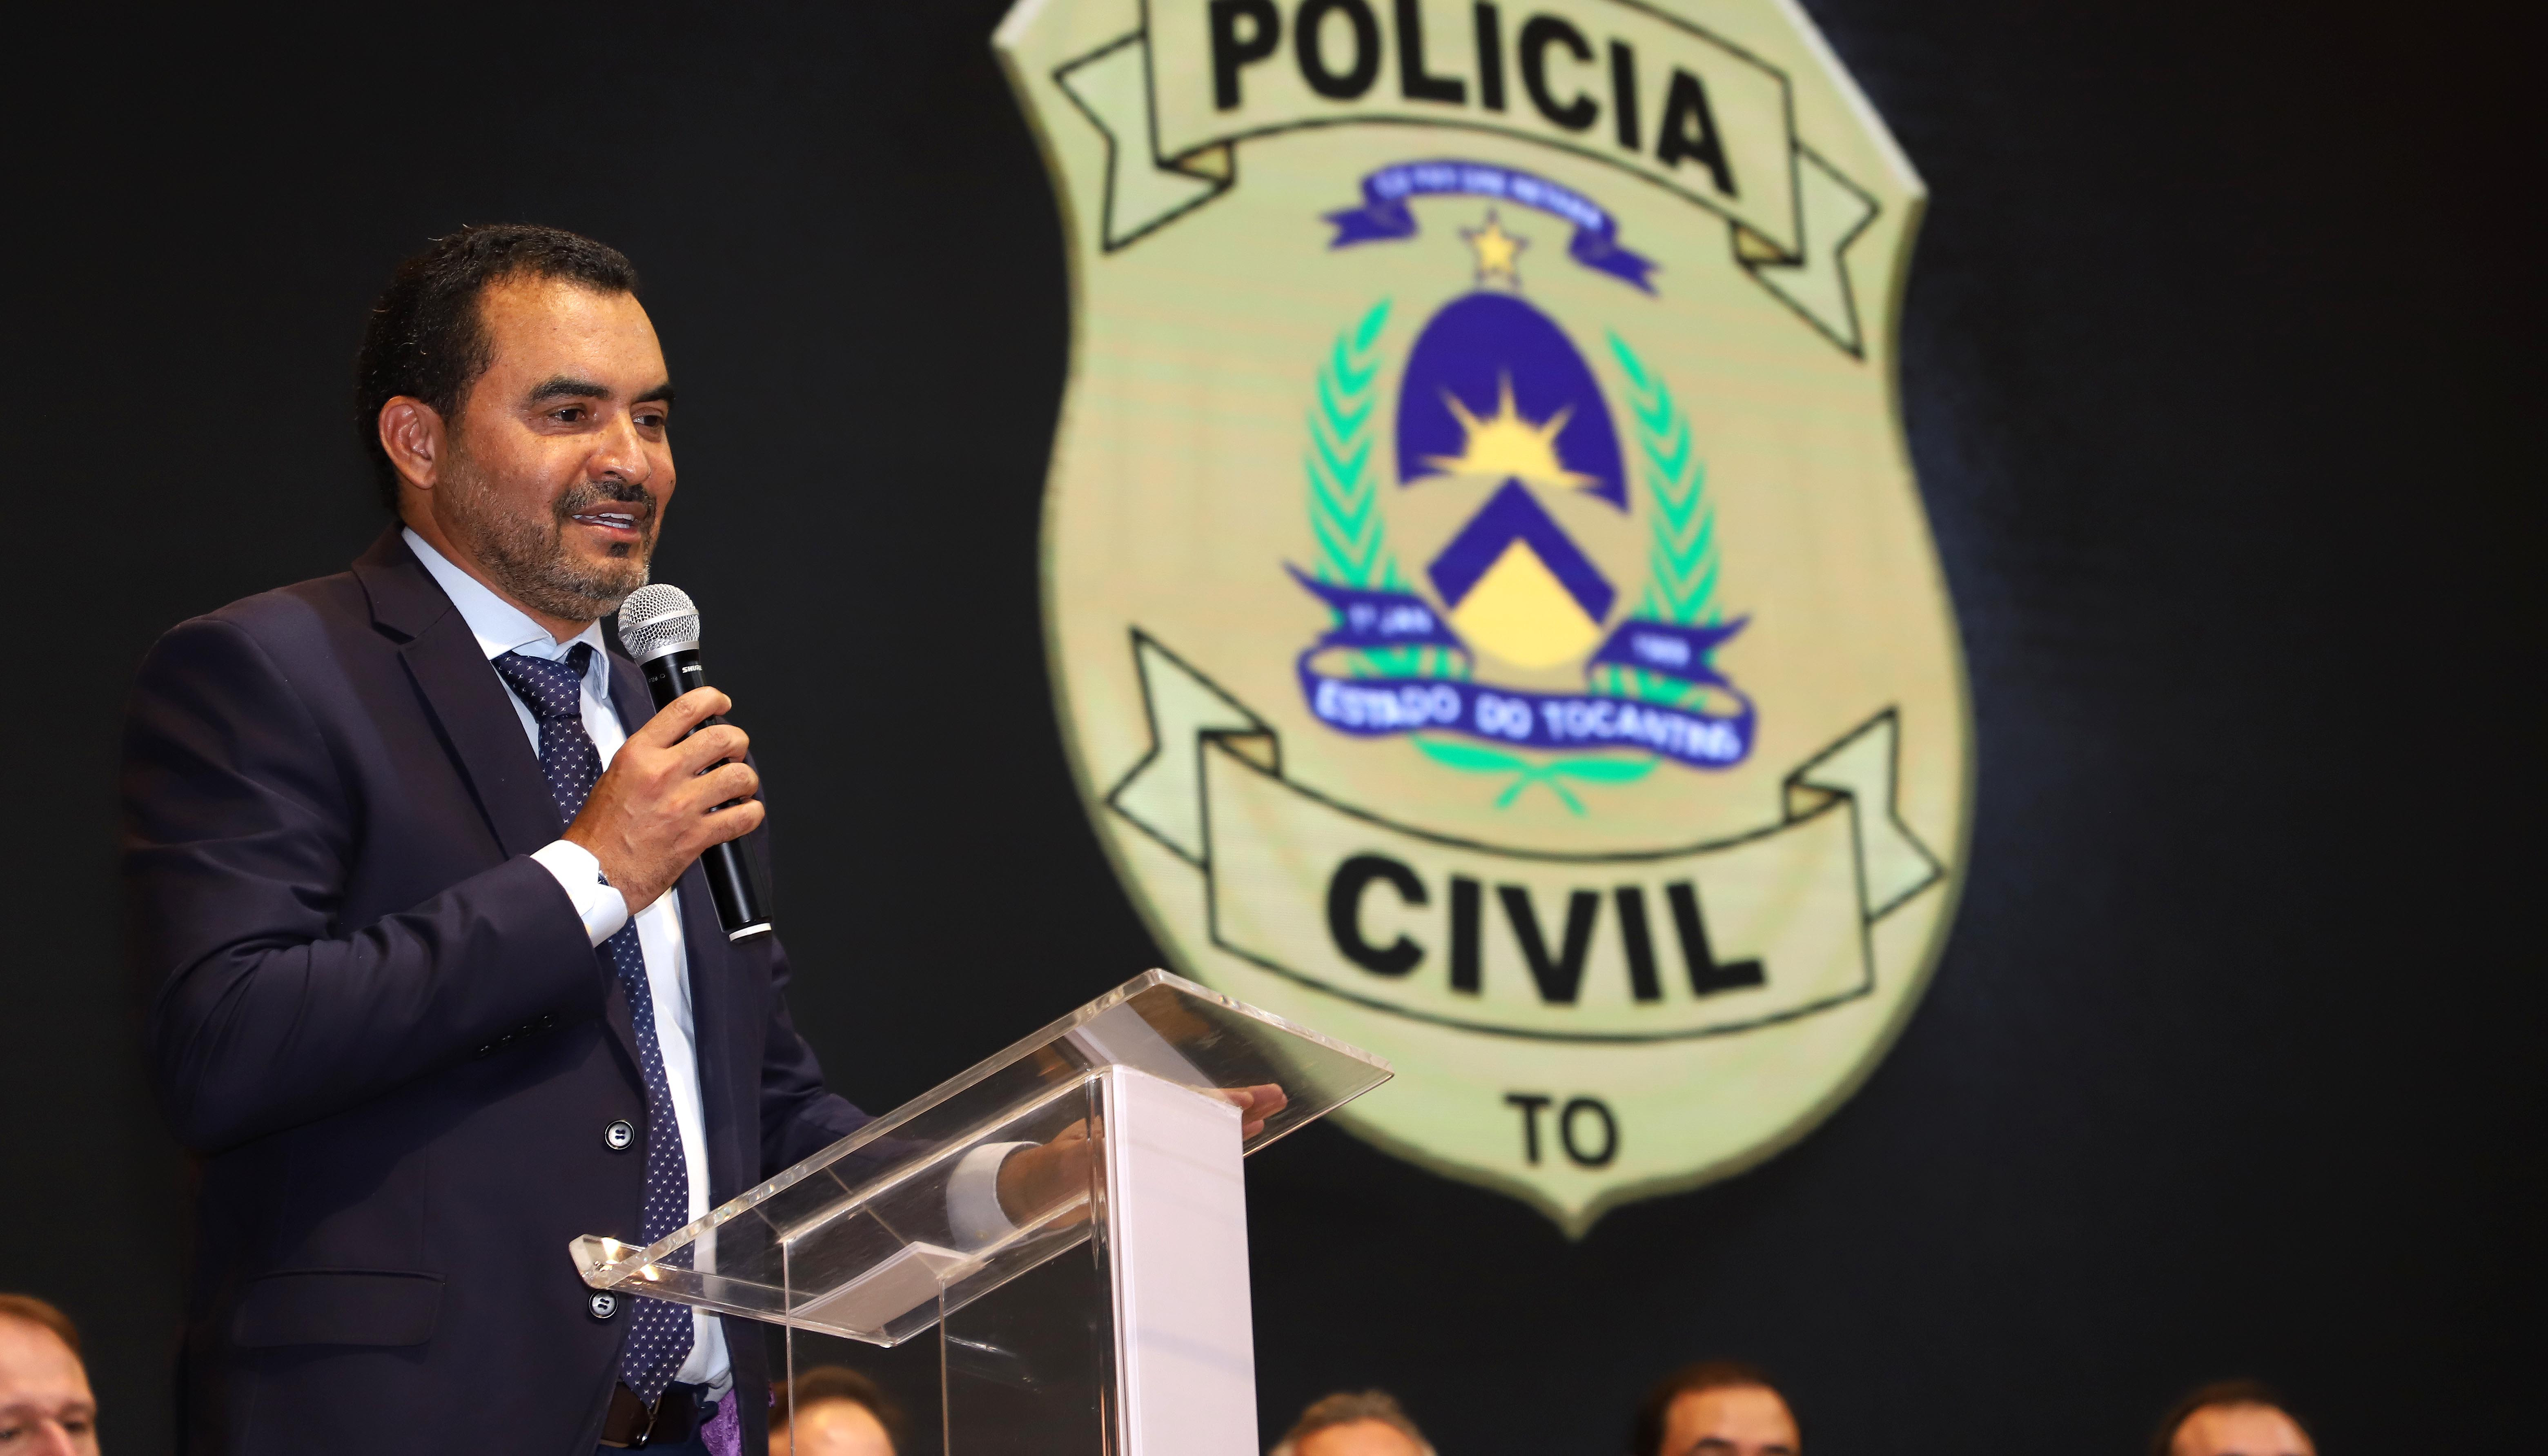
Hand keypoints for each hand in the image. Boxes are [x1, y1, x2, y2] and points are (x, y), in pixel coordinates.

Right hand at [562, 686, 760, 911]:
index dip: (712, 700)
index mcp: (640, 754)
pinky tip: (744, 814)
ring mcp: (681, 805)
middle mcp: (662, 774)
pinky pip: (742, 817)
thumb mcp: (617, 775)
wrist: (593, 872)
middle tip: (735, 751)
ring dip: (747, 779)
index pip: (684, 710)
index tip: (721, 704)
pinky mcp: (695, 837)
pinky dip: (751, 814)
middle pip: (721, 738)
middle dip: (737, 741)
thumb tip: (682, 742)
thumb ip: (651, 755)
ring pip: (739, 776)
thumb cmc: (601, 830)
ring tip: (740, 786)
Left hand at [990, 1083, 1288, 1225]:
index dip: (1212, 1105)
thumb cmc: (1044, 1178)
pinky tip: (1244, 1136)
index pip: (1177, 1104)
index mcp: (1122, 1113)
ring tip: (1273, 1111)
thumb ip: (1079, 1161)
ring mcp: (1148, 1139)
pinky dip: (1221, 1139)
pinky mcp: (1150, 1159)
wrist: (1032, 1193)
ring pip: (1201, 1124)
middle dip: (1239, 1102)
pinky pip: (1194, 1144)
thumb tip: (1097, 1153)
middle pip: (1197, 1108)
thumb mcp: (1059, 1169)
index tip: (1244, 1103)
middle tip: (1278, 1095)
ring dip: (1237, 1118)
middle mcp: (1140, 1120)